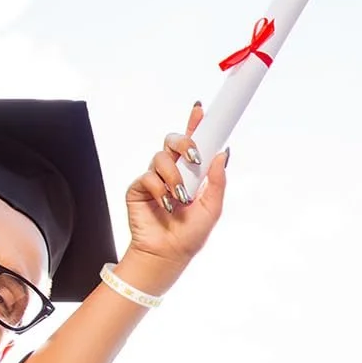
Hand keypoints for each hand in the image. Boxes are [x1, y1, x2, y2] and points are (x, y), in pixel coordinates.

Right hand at [120, 104, 228, 293]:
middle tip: (194, 158)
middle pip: (173, 141)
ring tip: (180, 197)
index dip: (196, 125)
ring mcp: (155, 178)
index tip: (201, 109)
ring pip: (161, 157)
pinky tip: (166, 204)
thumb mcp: (212, 207)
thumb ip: (217, 181)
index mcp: (193, 173)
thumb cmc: (191, 233)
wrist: (168, 253)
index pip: (194, 144)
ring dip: (174, 176)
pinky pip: (148, 176)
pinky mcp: (139, 187)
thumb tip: (222, 154)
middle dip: (184, 143)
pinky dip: (160, 189)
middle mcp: (173, 171)